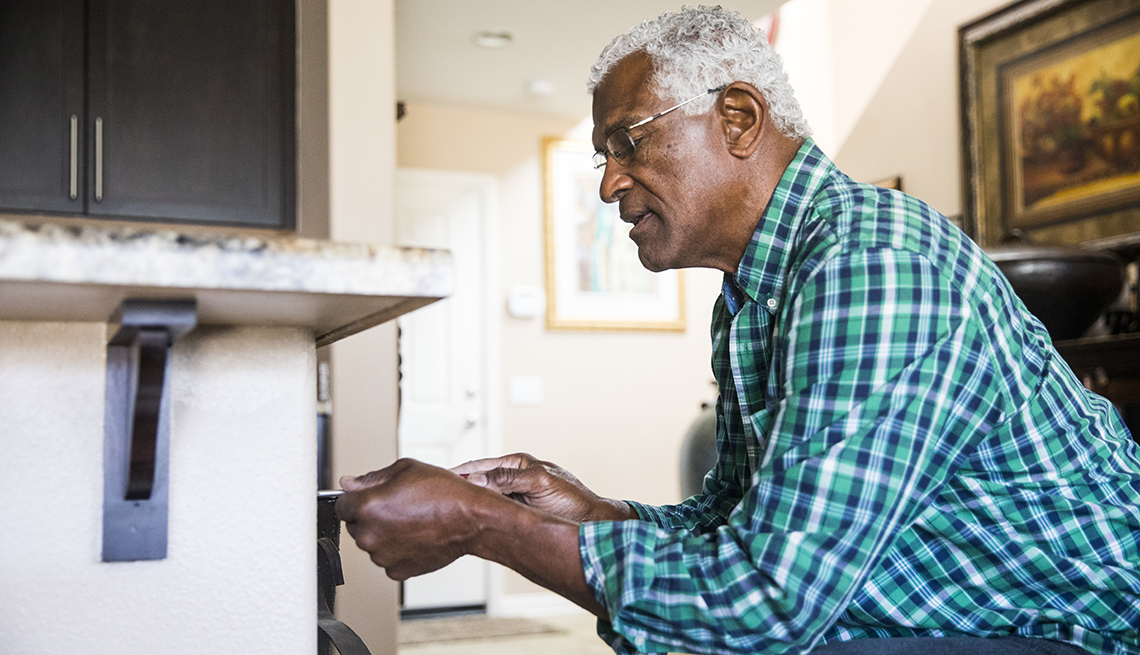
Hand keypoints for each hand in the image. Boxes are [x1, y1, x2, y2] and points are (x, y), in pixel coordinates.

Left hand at [336, 458, 496, 579]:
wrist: (470, 519)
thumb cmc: (443, 493)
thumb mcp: (404, 469)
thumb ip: (370, 478)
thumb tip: (348, 483)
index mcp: (366, 507)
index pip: (341, 505)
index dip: (356, 499)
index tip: (370, 498)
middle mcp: (369, 535)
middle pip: (354, 525)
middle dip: (369, 516)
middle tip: (397, 506)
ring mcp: (382, 556)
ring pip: (371, 543)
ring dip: (383, 533)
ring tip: (410, 520)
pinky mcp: (397, 571)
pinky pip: (387, 559)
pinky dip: (396, 549)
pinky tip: (414, 535)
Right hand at [450, 453, 634, 522]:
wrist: (591, 524)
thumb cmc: (573, 500)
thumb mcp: (540, 482)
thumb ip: (508, 478)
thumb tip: (478, 478)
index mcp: (516, 464)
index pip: (479, 465)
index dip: (459, 472)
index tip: (440, 479)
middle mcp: (511, 479)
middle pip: (476, 482)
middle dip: (457, 488)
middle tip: (436, 497)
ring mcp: (511, 498)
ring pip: (481, 500)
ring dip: (467, 505)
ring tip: (446, 511)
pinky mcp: (514, 515)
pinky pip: (490, 515)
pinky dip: (478, 518)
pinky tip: (467, 524)